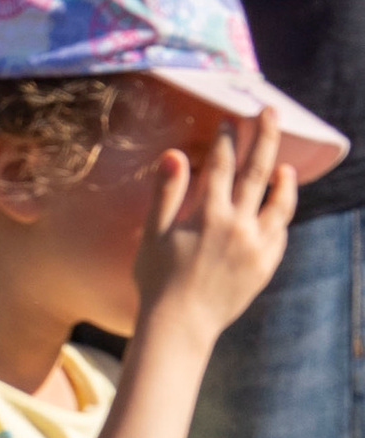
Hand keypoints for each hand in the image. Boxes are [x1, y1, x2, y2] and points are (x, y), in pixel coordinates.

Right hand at [132, 106, 296, 341]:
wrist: (180, 325)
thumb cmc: (158, 279)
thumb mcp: (154, 233)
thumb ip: (166, 192)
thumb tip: (174, 154)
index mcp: (208, 214)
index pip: (222, 165)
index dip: (226, 139)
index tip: (229, 120)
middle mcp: (238, 226)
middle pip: (258, 171)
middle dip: (264, 137)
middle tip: (270, 112)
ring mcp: (256, 246)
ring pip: (280, 203)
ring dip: (284, 180)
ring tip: (285, 166)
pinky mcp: (264, 266)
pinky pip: (280, 235)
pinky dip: (282, 217)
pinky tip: (278, 208)